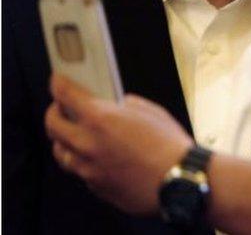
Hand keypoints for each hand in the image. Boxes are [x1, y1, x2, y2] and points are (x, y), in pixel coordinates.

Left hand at [44, 74, 192, 215]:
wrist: (180, 181)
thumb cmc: (170, 147)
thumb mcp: (151, 112)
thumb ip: (128, 106)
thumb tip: (118, 106)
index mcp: (101, 119)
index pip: (66, 95)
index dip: (59, 84)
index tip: (58, 81)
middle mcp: (88, 144)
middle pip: (52, 125)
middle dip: (54, 112)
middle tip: (61, 107)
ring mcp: (89, 168)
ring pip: (60, 152)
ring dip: (63, 140)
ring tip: (72, 134)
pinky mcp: (96, 187)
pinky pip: (80, 171)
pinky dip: (83, 161)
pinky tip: (96, 155)